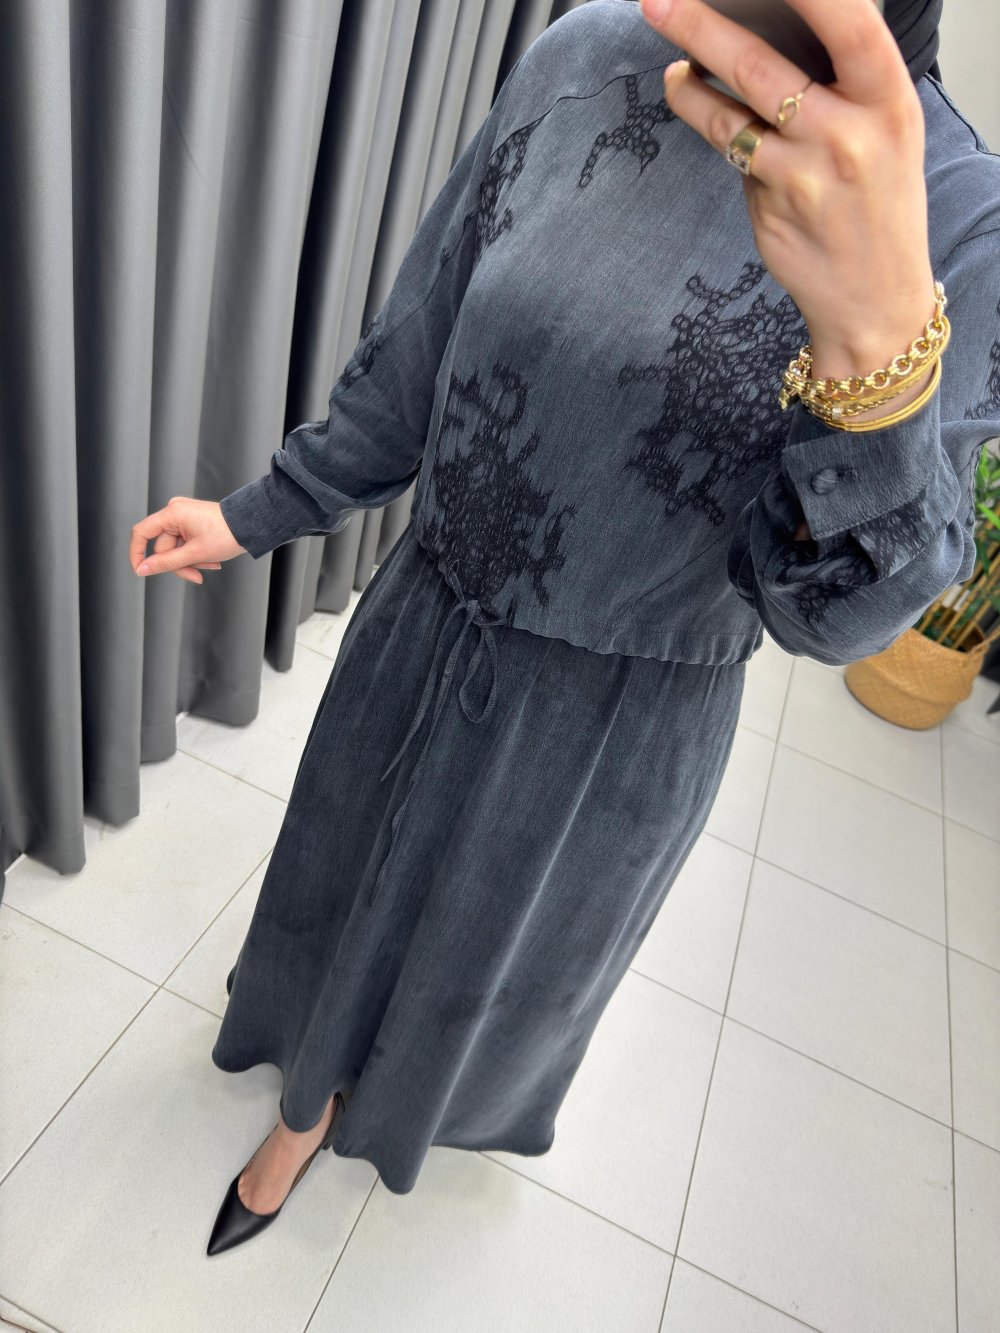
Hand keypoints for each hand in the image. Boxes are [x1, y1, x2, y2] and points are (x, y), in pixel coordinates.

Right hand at [130, 497, 245, 583]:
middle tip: (197, 576)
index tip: (140, 571)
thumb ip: (166, 562)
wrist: (252, 525)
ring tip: (211, 564)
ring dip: (192, 561)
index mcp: (172, 513)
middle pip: (164, 547)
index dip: (137, 554)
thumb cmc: (228, 534)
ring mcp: (184, 517)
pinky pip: (186, 544)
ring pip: (176, 549)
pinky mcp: (192, 523)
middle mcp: (175, 511)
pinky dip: (197, 555)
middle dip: (180, 564)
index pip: (141, 533)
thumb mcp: (195, 553)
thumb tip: (143, 569)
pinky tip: (212, 560)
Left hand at [640, 0, 936, 382]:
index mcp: (890, 101)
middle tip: (658, 1)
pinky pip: (731, 155)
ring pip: (728, 116)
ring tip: (672, 67)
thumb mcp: (888, 130)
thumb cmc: (879, 200)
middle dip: (702, 27)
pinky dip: (709, 124)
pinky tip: (692, 100)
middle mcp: (848, 136)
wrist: (875, 297)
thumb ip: (844, 84)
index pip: (850, 26)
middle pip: (762, 67)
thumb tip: (764, 33)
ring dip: (688, 85)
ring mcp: (803, 176)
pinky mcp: (770, 208)